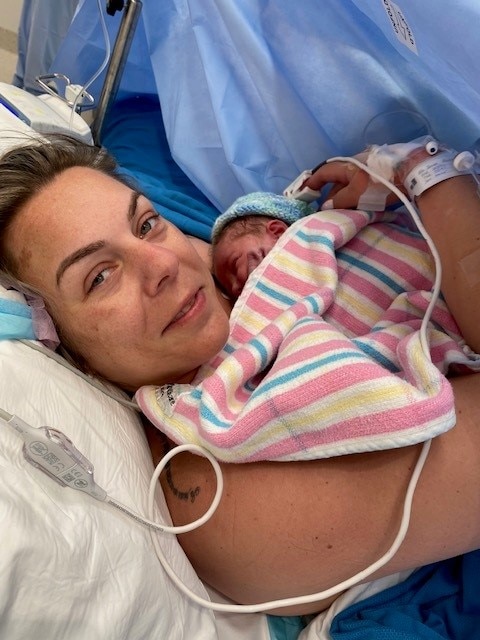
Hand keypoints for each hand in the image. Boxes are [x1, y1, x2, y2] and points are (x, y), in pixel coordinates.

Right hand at [304, 145, 435, 209]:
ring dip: (344, 196)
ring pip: (350, 183)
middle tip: (326, 211)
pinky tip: (360, 204)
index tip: (305, 194)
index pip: (323, 173)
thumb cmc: (380, 183)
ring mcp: (369, 167)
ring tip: (343, 211)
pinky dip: (356, 194)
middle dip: (330, 195)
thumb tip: (324, 206)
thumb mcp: (356, 195)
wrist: (412, 172)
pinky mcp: (381, 172)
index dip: (312, 183)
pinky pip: (362, 184)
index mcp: (346, 166)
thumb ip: (339, 201)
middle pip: (337, 180)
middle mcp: (355, 163)